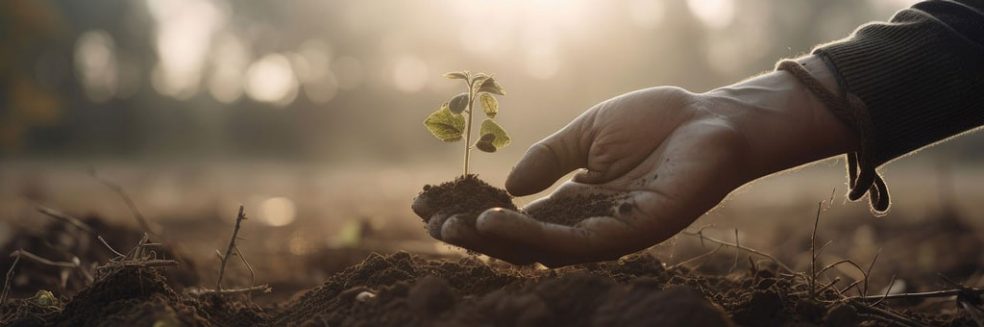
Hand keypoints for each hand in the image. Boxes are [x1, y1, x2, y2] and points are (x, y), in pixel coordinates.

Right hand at [417, 56, 858, 266]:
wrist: (711, 121)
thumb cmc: (656, 122)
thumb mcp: (585, 134)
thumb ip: (547, 159)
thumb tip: (506, 188)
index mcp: (574, 201)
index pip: (516, 219)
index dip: (475, 216)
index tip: (434, 207)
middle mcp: (585, 225)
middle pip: (520, 243)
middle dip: (473, 237)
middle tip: (433, 225)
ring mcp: (604, 235)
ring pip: (537, 250)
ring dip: (493, 242)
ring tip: (455, 228)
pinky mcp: (624, 236)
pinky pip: (567, 244)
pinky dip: (528, 237)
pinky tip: (494, 224)